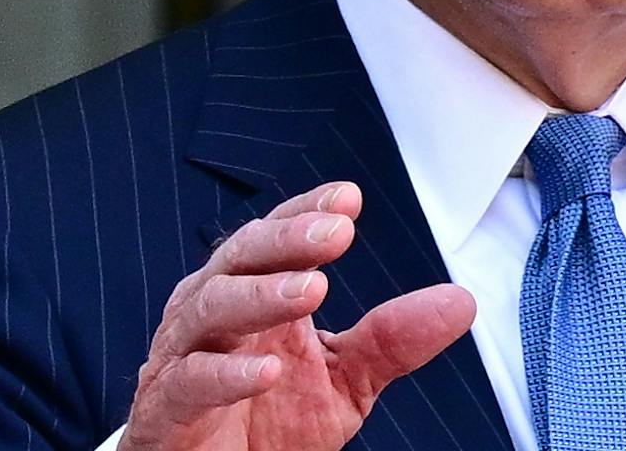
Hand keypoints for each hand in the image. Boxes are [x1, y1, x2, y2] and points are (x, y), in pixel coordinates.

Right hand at [121, 181, 476, 450]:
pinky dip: (227, 374)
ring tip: (312, 289)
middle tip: (335, 233)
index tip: (348, 200)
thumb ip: (391, 341)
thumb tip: (460, 302)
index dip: (304, 214)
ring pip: (207, 308)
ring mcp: (182, 359)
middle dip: (286, 240)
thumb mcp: (345, 382)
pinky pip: (188, 382)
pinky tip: (268, 370)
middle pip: (238, 258)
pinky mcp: (165, 410)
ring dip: (259, 295)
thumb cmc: (268, 425)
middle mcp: (212, 315)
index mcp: (254, 296)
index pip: (275, 239)